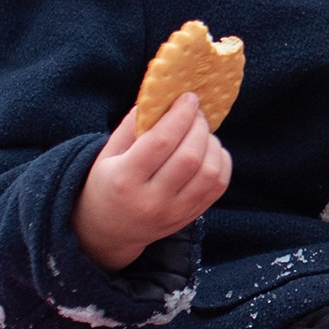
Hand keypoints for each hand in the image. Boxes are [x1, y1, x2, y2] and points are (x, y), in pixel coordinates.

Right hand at [70, 95, 231, 270]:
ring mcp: (174, 212)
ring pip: (209, 172)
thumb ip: (131, 127)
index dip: (180, 116)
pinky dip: (221, 162)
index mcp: (124, 179)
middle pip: (190, 157)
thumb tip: (159, 98)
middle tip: (196, 112)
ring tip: (201, 132)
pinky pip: (218, 186)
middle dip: (199, 126)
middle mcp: (151, 199)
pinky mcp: (190, 216)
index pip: (161, 142)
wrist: (109, 231)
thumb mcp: (107, 155)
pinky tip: (210, 150)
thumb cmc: (107, 184)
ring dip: (212, 144)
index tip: (188, 98)